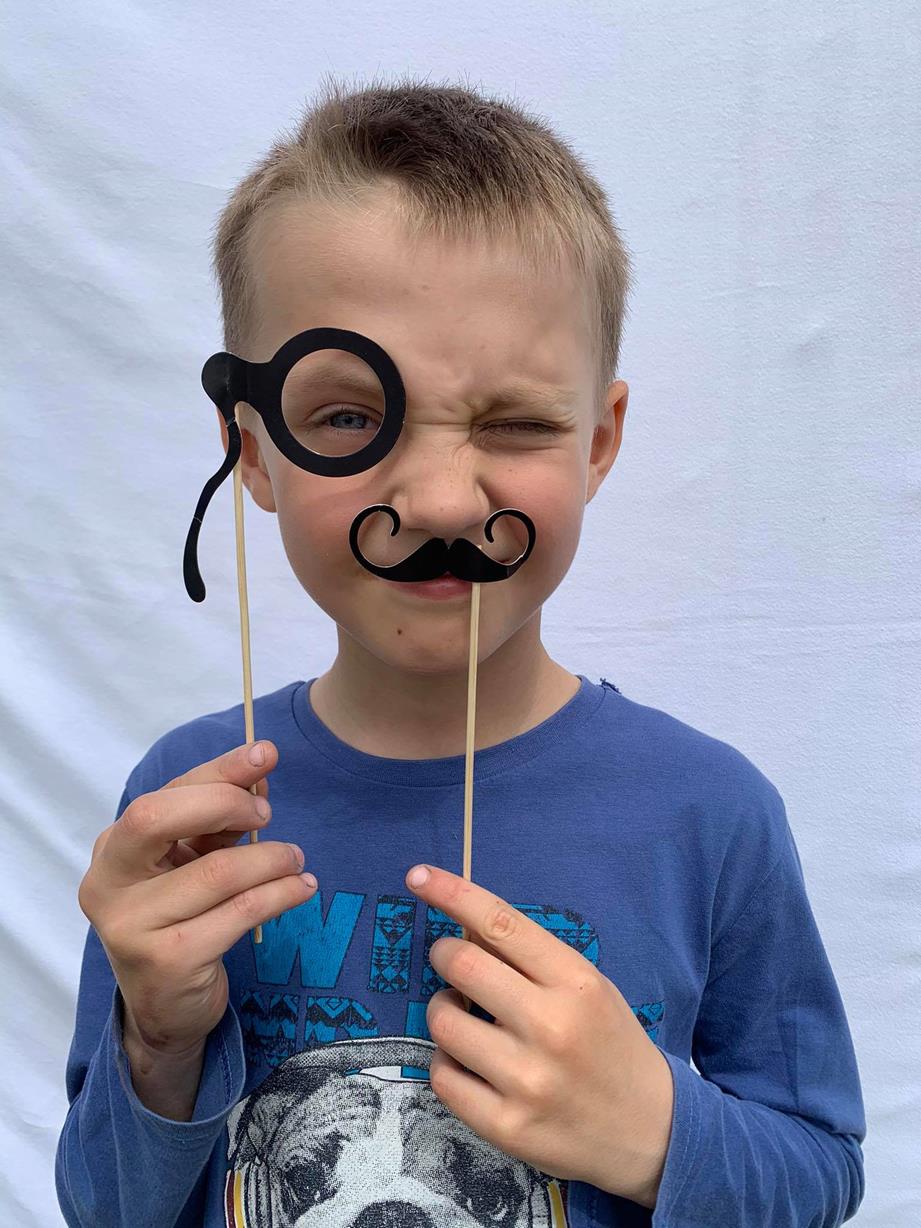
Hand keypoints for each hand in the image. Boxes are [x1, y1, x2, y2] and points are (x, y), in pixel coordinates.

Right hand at [78, 741, 317, 1055]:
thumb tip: (259, 774)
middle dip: (225, 803)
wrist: (165, 1008)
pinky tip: (301, 887)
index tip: (265, 755)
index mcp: (112, 850)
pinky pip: (240, 913)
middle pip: (159, 818)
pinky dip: (281, 894)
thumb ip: (215, 820)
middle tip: (267, 814)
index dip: (217, 771)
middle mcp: (108, 884)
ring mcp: (131, 926)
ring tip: (296, 859)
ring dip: (271, 858)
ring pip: (216, 872)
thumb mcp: (190, 863)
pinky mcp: (168, 961)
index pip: (162, 796)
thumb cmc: (181, 919)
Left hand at [404, 863, 673, 1207]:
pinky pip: (442, 1077)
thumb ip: (530, 959)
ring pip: (443, 1023)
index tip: (418, 876)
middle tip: (451, 960)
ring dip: (442, 1010)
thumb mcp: (587, 986)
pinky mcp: (506, 1126)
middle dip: (443, 954)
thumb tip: (463, 927)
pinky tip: (470, 1063)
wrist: (649, 1129)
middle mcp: (551, 1027)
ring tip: (466, 1017)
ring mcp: (527, 1080)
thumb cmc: (608, 1042)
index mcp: (576, 982)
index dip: (452, 894)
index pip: (500, 924)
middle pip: (461, 965)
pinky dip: (446, 1062)